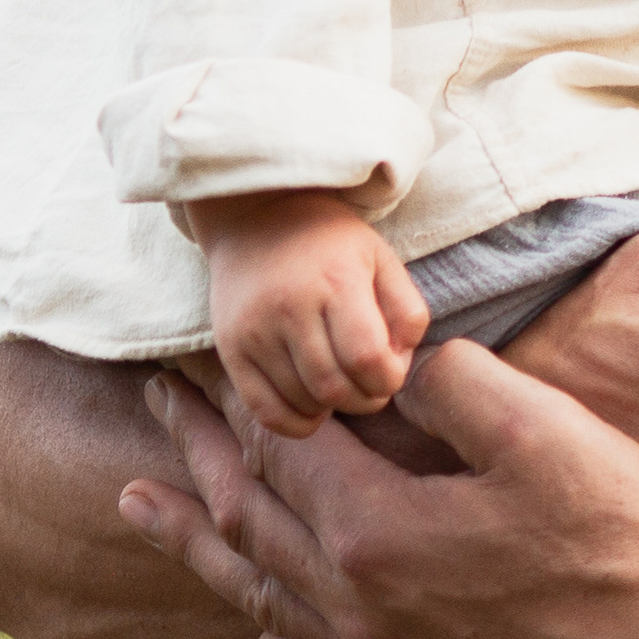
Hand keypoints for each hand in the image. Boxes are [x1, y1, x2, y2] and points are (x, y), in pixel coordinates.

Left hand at [120, 344, 638, 638]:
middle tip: (150, 398)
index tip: (204, 345)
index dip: (244, 389)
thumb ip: (460, 384)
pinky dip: (269, 634)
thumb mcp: (550, 433)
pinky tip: (259, 625)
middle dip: (194, 450)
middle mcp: (360, 609)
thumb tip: (401, 359)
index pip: (283, 445)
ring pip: (261, 596)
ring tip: (137, 507)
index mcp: (377, 533)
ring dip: (197, 541)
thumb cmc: (629, 547)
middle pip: (251, 516)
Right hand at [190, 188, 427, 437]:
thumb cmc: (329, 243)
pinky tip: (311, 404)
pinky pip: (265, 412)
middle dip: (365, 399)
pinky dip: (297, 422)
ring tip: (340, 383)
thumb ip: (407, 310)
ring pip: (304, 403)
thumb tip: (399, 363)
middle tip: (368, 384)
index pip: (367, 358)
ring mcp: (255, 331)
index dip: (388, 379)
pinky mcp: (231, 349)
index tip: (389, 371)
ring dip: (333, 408)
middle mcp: (291, 307)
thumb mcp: (380, 257)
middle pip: (336, 388)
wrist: (255, 216)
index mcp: (336, 281)